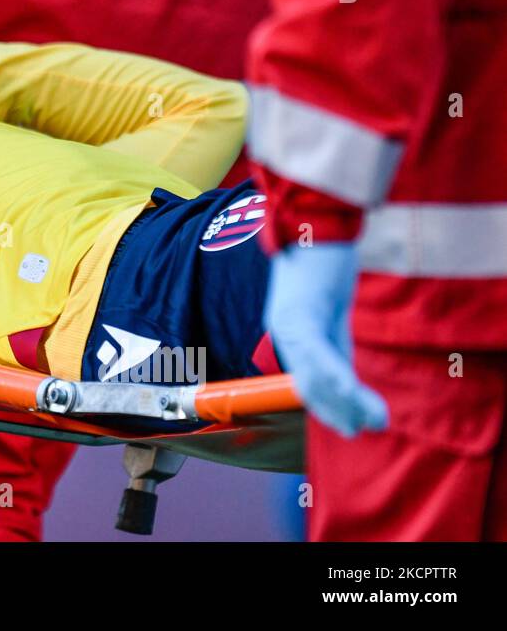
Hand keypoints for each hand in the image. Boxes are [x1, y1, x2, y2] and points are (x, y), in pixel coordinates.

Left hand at [264, 242, 387, 436]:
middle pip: (308, 382)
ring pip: (313, 373)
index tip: (350, 426)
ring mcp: (288, 321)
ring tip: (368, 421)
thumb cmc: (325, 258)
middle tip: (359, 431)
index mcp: (290, 329)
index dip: (327, 405)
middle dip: (335, 411)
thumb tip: (346, 375)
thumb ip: (334, 338)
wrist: (315, 220)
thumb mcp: (333, 306)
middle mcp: (282, 328)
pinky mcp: (300, 310)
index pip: (306, 378)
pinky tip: (351, 390)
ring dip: (343, 400)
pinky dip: (334, 374)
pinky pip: (316, 351)